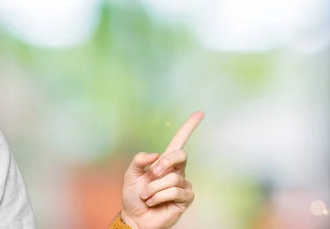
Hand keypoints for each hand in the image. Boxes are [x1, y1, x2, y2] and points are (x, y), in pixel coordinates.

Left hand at [120, 111, 203, 228]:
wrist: (135, 217)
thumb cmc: (133, 195)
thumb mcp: (130, 174)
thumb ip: (139, 160)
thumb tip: (156, 155)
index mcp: (164, 161)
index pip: (179, 141)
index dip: (189, 127)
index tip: (200, 113)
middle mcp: (176, 170)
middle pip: (180, 155)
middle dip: (164, 163)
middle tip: (152, 174)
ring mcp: (183, 184)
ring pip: (172, 178)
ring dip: (154, 188)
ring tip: (146, 196)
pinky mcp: (185, 198)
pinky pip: (174, 191)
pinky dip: (159, 196)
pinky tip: (153, 202)